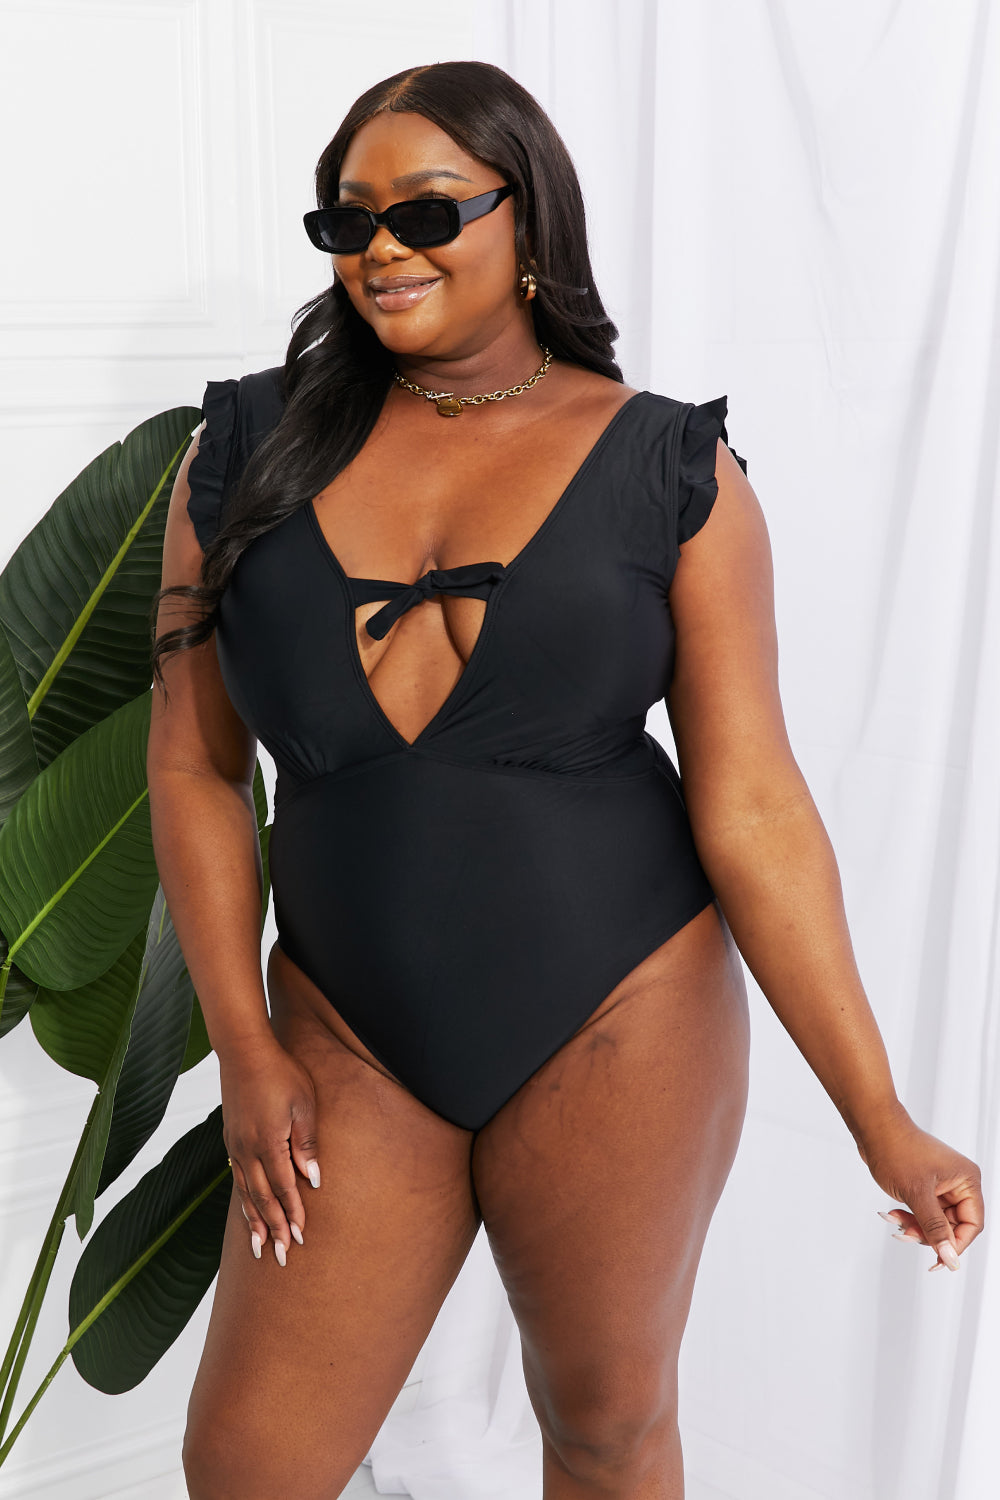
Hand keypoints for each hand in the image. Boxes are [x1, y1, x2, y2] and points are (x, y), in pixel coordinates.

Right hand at [220, 1035, 320, 1266]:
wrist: (243, 1053)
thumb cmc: (280, 1073)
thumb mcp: (303, 1104)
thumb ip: (306, 1143)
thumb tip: (313, 1178)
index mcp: (268, 1143)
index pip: (284, 1189)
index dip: (293, 1215)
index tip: (301, 1238)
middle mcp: (248, 1151)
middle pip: (263, 1199)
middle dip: (274, 1229)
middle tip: (281, 1257)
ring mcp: (236, 1147)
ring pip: (246, 1194)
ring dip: (255, 1222)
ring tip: (260, 1248)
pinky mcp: (231, 1141)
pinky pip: (237, 1180)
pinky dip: (243, 1201)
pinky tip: (247, 1212)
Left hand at [858, 1105, 983, 1270]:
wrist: (873, 1127)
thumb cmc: (896, 1150)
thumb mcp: (917, 1194)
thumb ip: (934, 1228)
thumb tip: (950, 1258)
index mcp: (966, 1180)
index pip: (972, 1224)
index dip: (955, 1244)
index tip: (937, 1259)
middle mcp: (958, 1183)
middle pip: (952, 1225)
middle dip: (928, 1233)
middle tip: (906, 1234)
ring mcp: (941, 1184)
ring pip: (935, 1221)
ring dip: (915, 1226)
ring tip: (895, 1221)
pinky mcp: (925, 1186)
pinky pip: (922, 1212)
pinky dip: (908, 1216)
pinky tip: (891, 1213)